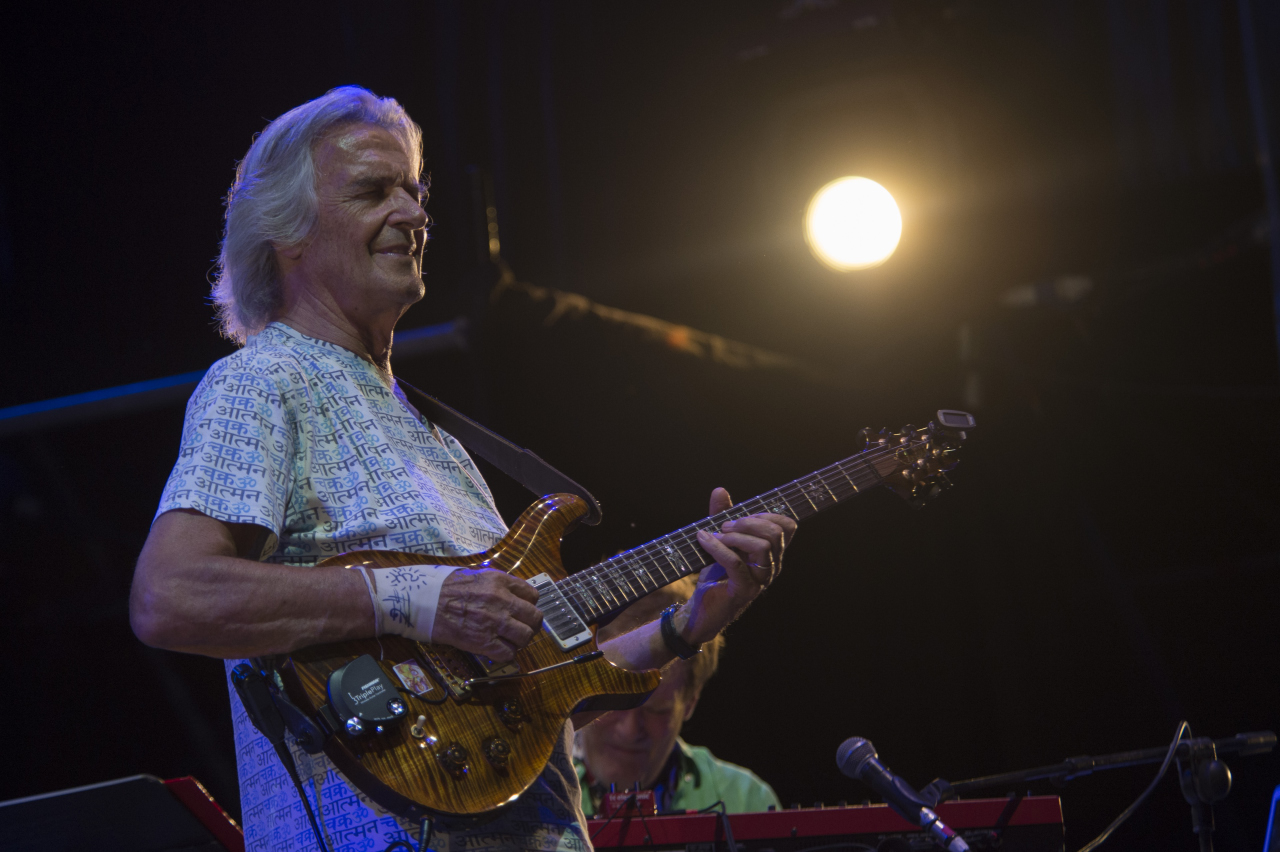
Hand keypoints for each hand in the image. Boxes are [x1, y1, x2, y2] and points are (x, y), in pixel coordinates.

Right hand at [431, 568, 542, 661]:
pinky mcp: (483, 642)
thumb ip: (497, 584)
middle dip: (530, 625)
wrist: (423, 601)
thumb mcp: (476, 575)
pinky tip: (497, 650)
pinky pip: (508, 654)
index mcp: (500, 581)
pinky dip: (505, 654)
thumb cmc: (445, 587)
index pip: (532, 594)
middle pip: (535, 617)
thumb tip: (511, 594)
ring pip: (525, 637)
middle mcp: (502, 601)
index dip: (529, 604)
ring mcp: (494, 622)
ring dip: (519, 641)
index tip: (523, 610)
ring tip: (509, 640)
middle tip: (521, 628)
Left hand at [682, 487, 795, 644]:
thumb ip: (722, 516)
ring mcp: (760, 580)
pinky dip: (718, 547)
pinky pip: (736, 563)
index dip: (767, 513)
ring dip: (735, 536)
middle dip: (748, 522)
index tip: (741, 515)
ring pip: (762, 547)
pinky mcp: (744, 591)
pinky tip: (703, 540)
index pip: (788, 526)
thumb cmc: (715, 574)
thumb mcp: (720, 541)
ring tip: (716, 535)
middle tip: (725, 525)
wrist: (701, 608)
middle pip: (775, 533)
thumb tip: (720, 490)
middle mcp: (772, 566)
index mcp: (772, 553)